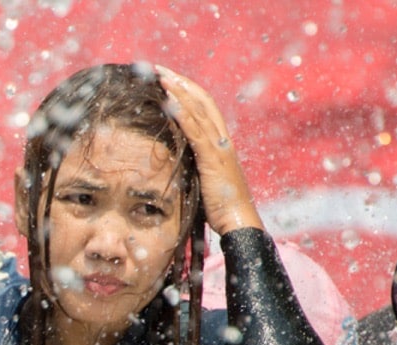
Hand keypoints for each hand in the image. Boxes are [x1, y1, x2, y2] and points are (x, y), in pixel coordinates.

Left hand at [155, 65, 263, 234]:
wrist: (239, 223)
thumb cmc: (222, 209)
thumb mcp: (205, 182)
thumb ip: (195, 167)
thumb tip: (178, 162)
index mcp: (220, 144)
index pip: (204, 107)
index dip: (186, 90)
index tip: (166, 79)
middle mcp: (222, 140)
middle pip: (201, 100)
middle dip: (180, 82)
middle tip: (158, 70)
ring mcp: (219, 148)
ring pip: (199, 111)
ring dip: (178, 92)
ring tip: (160, 77)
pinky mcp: (213, 159)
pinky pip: (197, 131)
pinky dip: (183, 114)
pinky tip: (169, 102)